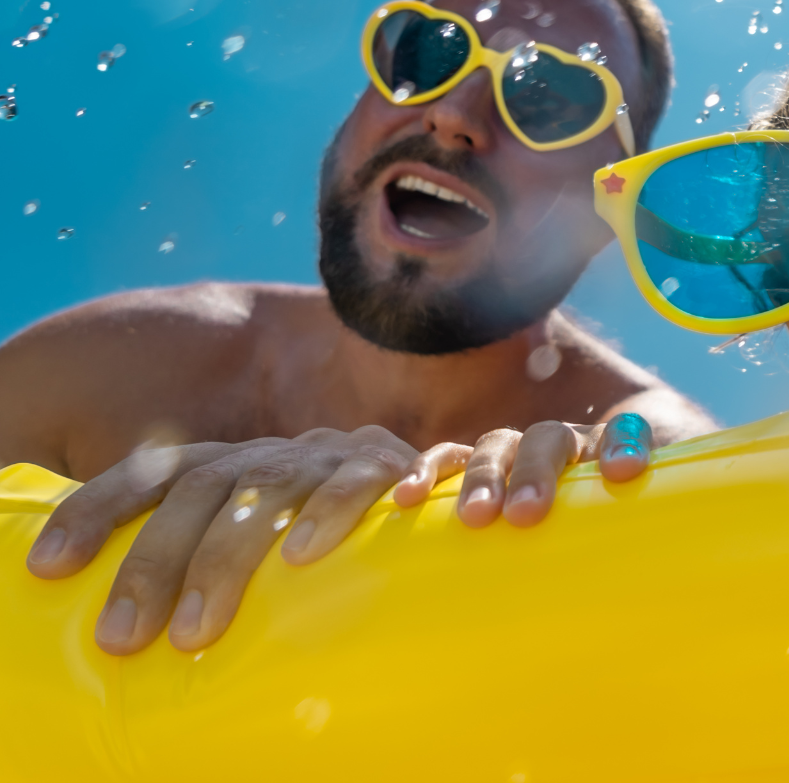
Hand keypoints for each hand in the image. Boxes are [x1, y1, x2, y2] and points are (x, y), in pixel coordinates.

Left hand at [24, 426, 419, 654]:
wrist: (437, 491)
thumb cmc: (331, 539)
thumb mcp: (263, 538)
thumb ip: (208, 558)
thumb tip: (127, 628)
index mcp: (232, 464)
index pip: (153, 473)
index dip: (95, 510)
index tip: (46, 566)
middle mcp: (272, 454)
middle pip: (199, 490)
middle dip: (152, 563)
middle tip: (121, 638)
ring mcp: (329, 456)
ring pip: (264, 490)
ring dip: (224, 559)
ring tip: (194, 631)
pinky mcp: (389, 465)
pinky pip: (360, 481)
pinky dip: (332, 512)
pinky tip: (303, 555)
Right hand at [411, 412, 653, 529]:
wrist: (539, 542)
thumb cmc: (611, 548)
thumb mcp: (641, 543)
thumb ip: (664, 543)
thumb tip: (709, 577)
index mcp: (608, 458)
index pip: (623, 435)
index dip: (624, 445)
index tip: (625, 474)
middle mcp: (562, 451)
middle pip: (552, 440)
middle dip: (539, 471)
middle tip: (528, 514)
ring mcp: (513, 457)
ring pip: (498, 446)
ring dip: (486, 476)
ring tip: (476, 519)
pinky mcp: (465, 473)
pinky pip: (444, 460)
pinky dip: (426, 472)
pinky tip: (407, 499)